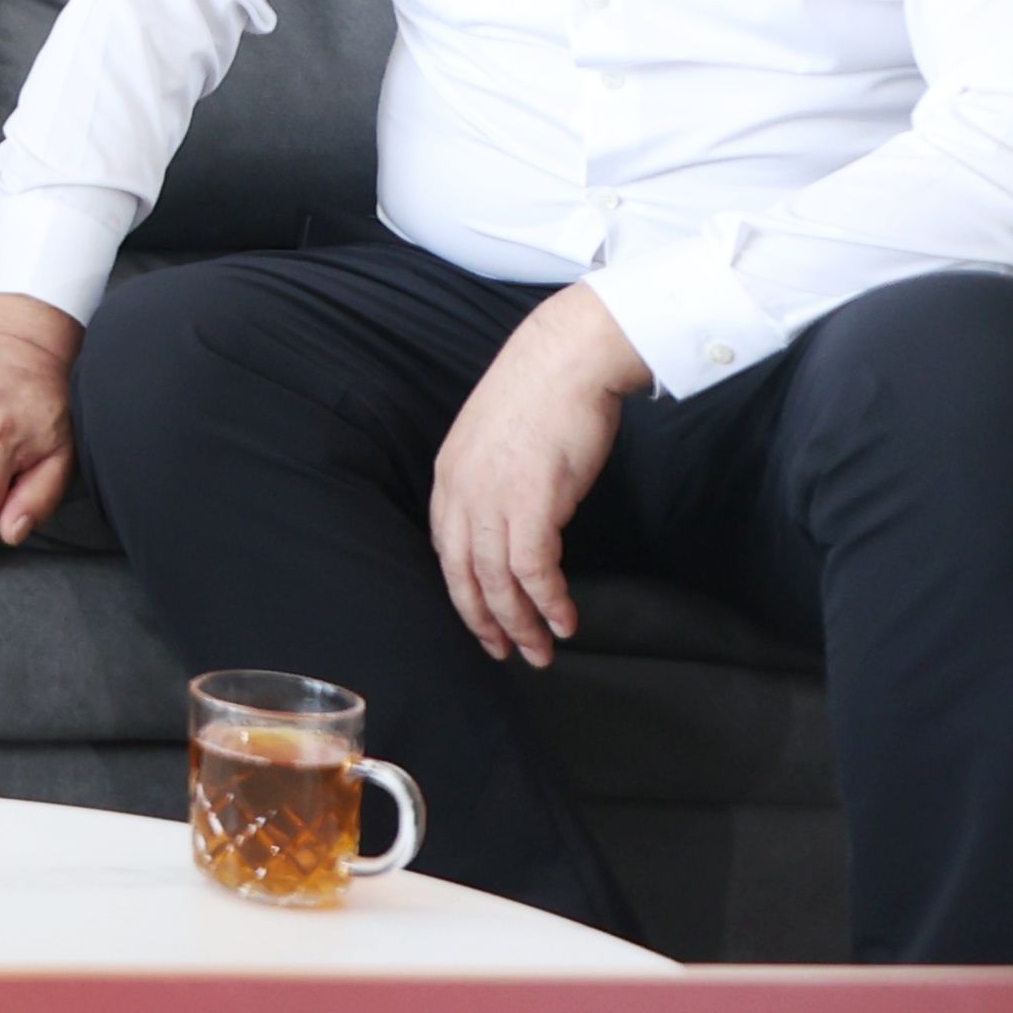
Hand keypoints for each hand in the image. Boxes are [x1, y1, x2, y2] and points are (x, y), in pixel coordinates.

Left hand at [429, 284, 646, 667]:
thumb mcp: (498, 440)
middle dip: (483, 621)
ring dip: (520, 623)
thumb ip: (496, 479)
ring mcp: (492, 498)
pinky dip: (548, 602)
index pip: (445, 549)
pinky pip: (533, 570)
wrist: (567, 359)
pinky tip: (565, 622)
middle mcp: (461, 492)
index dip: (462, 590)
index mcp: (449, 476)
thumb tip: (517, 511)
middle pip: (462, 574)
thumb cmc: (543, 394)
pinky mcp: (532, 502)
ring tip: (541, 652)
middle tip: (505, 653)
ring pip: (496, 580)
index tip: (480, 618)